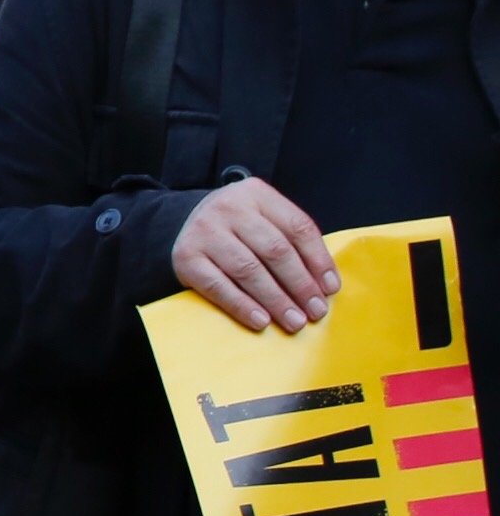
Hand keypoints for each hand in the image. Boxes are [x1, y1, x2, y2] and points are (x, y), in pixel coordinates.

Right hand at [174, 177, 338, 333]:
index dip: (319, 260)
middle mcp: (228, 207)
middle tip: (316, 312)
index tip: (331, 290)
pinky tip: (260, 321)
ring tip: (294, 321)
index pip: (298, 227)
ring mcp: (204, 231)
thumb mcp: (266, 219)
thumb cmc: (239, 228)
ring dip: (276, 300)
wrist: (184, 222)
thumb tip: (324, 286)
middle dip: (300, 285)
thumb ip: (293, 242)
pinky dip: (242, 306)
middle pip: (275, 250)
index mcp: (257, 194)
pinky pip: (218, 286)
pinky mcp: (185, 256)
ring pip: (248, 270)